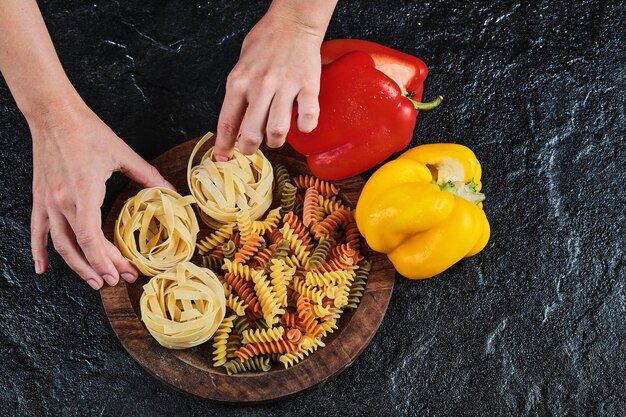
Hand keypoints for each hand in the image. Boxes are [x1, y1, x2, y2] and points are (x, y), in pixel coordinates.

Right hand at [29, 101, 172, 289]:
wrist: (54, 114)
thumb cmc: (88, 132)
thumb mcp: (122, 154)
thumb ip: (148, 176)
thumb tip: (173, 191)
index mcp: (83, 193)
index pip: (91, 239)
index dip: (106, 260)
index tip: (122, 273)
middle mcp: (61, 202)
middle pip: (79, 247)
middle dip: (99, 267)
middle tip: (117, 280)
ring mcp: (47, 202)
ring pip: (59, 245)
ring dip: (76, 267)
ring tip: (94, 282)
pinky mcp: (38, 198)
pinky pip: (37, 230)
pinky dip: (38, 251)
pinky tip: (42, 268)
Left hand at [213, 10, 324, 160]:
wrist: (293, 23)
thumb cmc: (265, 44)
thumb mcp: (241, 68)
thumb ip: (239, 96)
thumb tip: (238, 127)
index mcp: (239, 82)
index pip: (227, 122)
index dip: (224, 146)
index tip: (223, 158)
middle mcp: (260, 86)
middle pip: (251, 134)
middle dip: (250, 148)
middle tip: (253, 147)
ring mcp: (285, 86)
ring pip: (277, 131)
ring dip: (276, 141)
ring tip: (276, 136)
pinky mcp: (308, 86)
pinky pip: (307, 118)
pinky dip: (304, 127)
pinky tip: (301, 122)